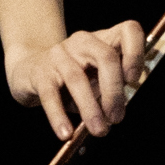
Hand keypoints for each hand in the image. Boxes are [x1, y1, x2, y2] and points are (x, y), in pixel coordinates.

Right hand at [9, 22, 146, 139]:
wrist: (29, 71)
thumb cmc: (73, 78)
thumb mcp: (98, 78)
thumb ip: (113, 87)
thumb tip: (118, 110)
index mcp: (105, 40)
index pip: (129, 31)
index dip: (136, 53)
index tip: (134, 80)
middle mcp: (83, 41)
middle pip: (106, 57)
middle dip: (114, 91)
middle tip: (116, 118)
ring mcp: (59, 54)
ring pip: (78, 78)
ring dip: (90, 108)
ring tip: (99, 130)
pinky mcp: (39, 72)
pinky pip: (50, 95)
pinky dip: (59, 116)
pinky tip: (66, 133)